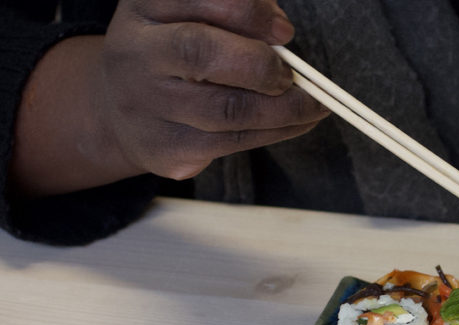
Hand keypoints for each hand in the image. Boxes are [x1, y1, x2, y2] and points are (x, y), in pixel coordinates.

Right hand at [98, 0, 328, 179]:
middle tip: (293, 76)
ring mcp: (145, 106)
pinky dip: (276, 132)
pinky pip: (232, 144)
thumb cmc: (173, 51)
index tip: (284, 32)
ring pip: (228, 111)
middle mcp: (136, 54)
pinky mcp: (164, 150)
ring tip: (313, 105)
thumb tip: (280, 33)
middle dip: (263, 65)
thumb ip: (232, 12)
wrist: (118, 111)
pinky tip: (296, 123)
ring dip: (285, 109)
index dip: (249, 14)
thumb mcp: (190, 15)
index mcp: (145, 9)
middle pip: (202, 53)